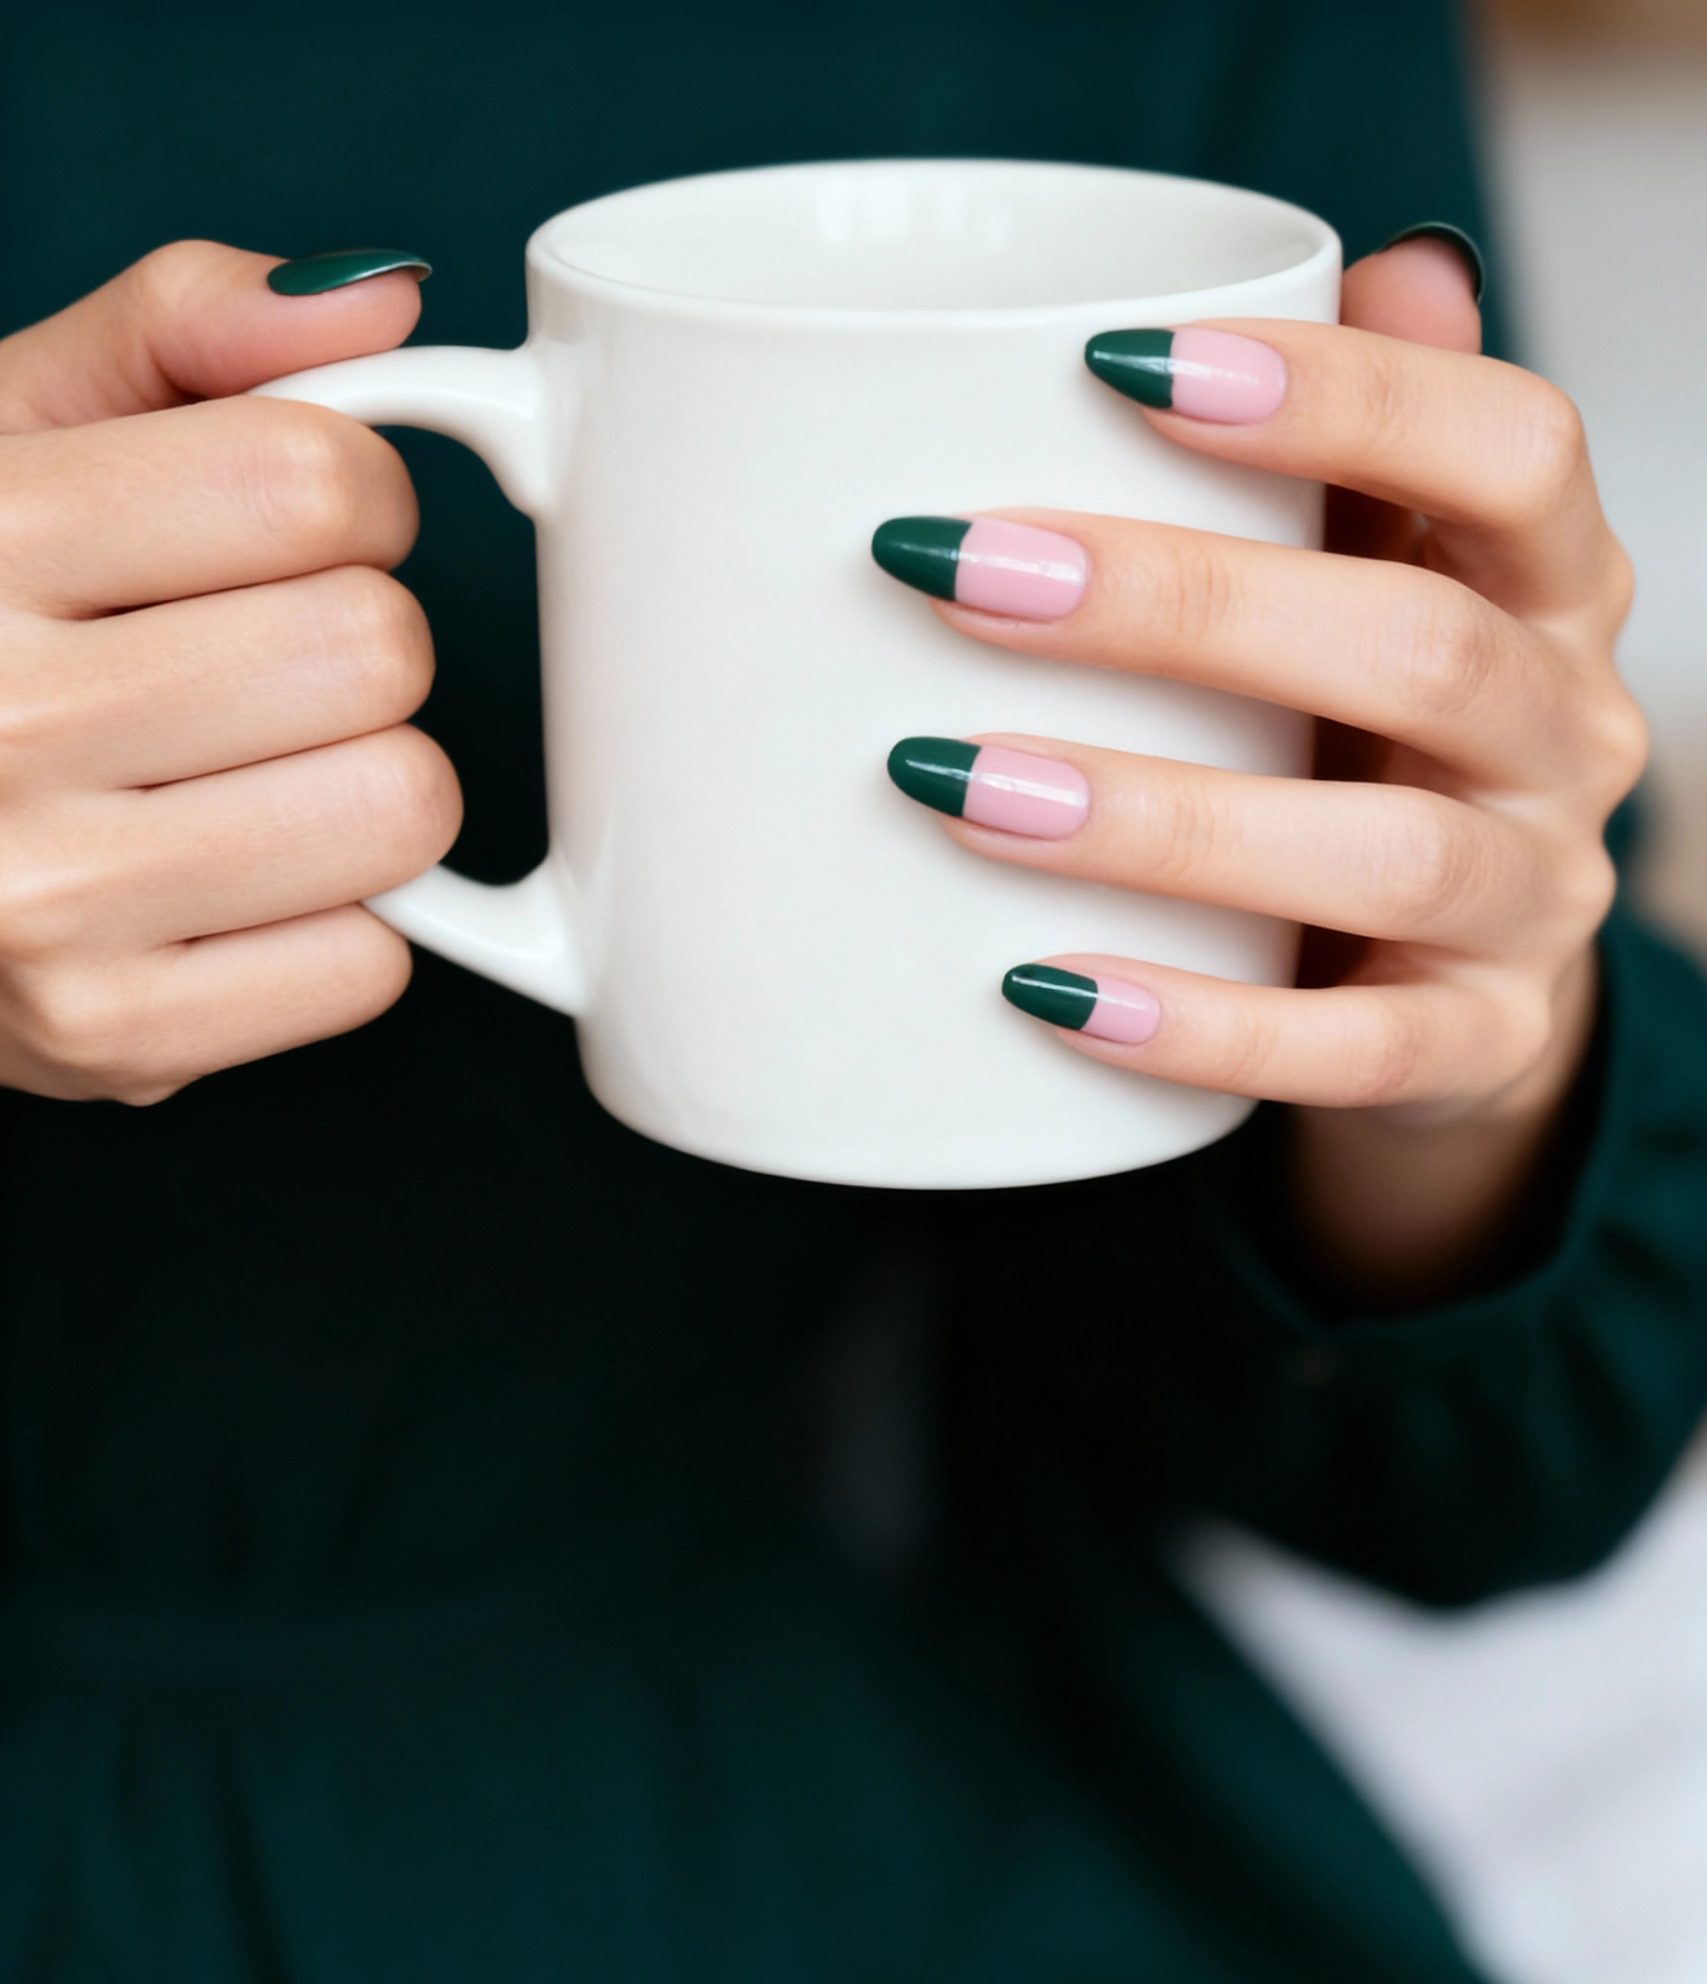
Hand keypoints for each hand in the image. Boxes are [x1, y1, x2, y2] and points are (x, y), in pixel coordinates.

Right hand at [0, 241, 455, 1104]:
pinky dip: (337, 924)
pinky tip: (233, 884)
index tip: (300, 522)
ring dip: (363, 782)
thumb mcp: (7, 435)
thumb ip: (177, 329)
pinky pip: (371, 966)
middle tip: (259, 662)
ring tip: (248, 771)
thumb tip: (382, 303)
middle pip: (374, 652)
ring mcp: (47, 905)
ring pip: (400, 811)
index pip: (310, 483)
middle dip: (357, 643)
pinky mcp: (112, 1040)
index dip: (352, 491)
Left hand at [874, 234, 1645, 1302]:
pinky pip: (1352, 1051)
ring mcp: (1535, 901)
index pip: (1510, 451)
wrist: (1449, 975)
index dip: (1342, 396)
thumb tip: (1370, 262)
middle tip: (958, 572)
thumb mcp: (1373, 573)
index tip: (1116, 363)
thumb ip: (1358, 445)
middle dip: (1183, 605)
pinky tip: (1043, 988)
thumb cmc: (1364, 734)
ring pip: (1389, 858)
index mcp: (1551, 579)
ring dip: (1161, 817)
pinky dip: (1196, 1026)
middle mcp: (1568, 732)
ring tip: (959, 784)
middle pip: (1422, 651)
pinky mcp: (1476, 1047)